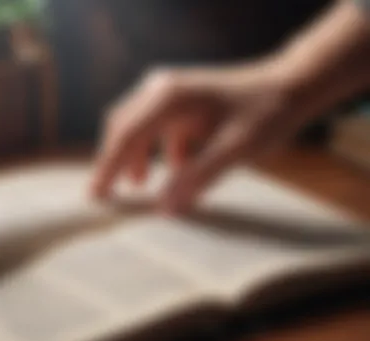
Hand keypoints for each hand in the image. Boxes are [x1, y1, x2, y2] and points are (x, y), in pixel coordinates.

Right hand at [90, 60, 304, 213]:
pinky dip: (161, 151)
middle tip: (109, 195)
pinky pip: (160, 129)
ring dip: (137, 156)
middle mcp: (163, 90)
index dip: (107, 167)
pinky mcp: (183, 103)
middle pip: (124, 128)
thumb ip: (198, 177)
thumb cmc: (265, 113)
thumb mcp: (235, 149)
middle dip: (115, 162)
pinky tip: (178, 167)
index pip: (126, 135)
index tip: (95, 196)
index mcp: (169, 97)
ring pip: (140, 129)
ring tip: (140, 184)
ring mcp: (172, 94)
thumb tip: (164, 209)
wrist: (289, 87)